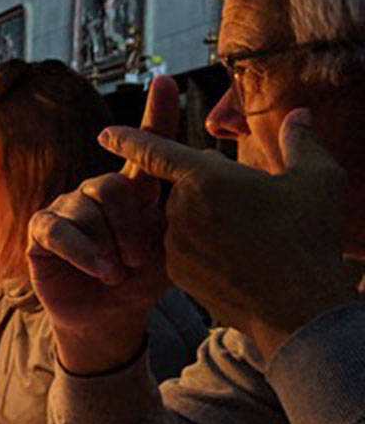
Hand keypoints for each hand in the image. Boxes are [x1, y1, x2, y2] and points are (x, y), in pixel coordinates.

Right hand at [27, 76, 177, 372]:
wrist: (110, 320)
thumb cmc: (141, 282)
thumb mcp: (168, 249)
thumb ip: (179, 216)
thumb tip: (203, 174)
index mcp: (132, 191)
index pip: (144, 146)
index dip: (156, 113)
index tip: (166, 82)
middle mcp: (96, 192)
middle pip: (112, 185)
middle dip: (130, 225)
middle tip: (140, 258)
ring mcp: (66, 209)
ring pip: (87, 209)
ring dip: (109, 246)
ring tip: (119, 272)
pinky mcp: (41, 232)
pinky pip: (59, 229)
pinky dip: (83, 252)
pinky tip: (100, 271)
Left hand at [97, 108, 355, 358]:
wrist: (296, 307)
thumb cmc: (306, 238)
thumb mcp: (317, 179)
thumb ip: (301, 141)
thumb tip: (299, 115)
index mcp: (203, 177)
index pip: (154, 151)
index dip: (130, 139)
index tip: (106, 132)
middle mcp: (179, 208)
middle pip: (185, 188)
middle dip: (209, 189)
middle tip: (250, 201)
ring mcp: (174, 244)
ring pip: (185, 220)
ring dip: (208, 221)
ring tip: (250, 235)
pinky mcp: (176, 273)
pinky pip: (187, 251)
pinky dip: (207, 251)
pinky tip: (238, 260)